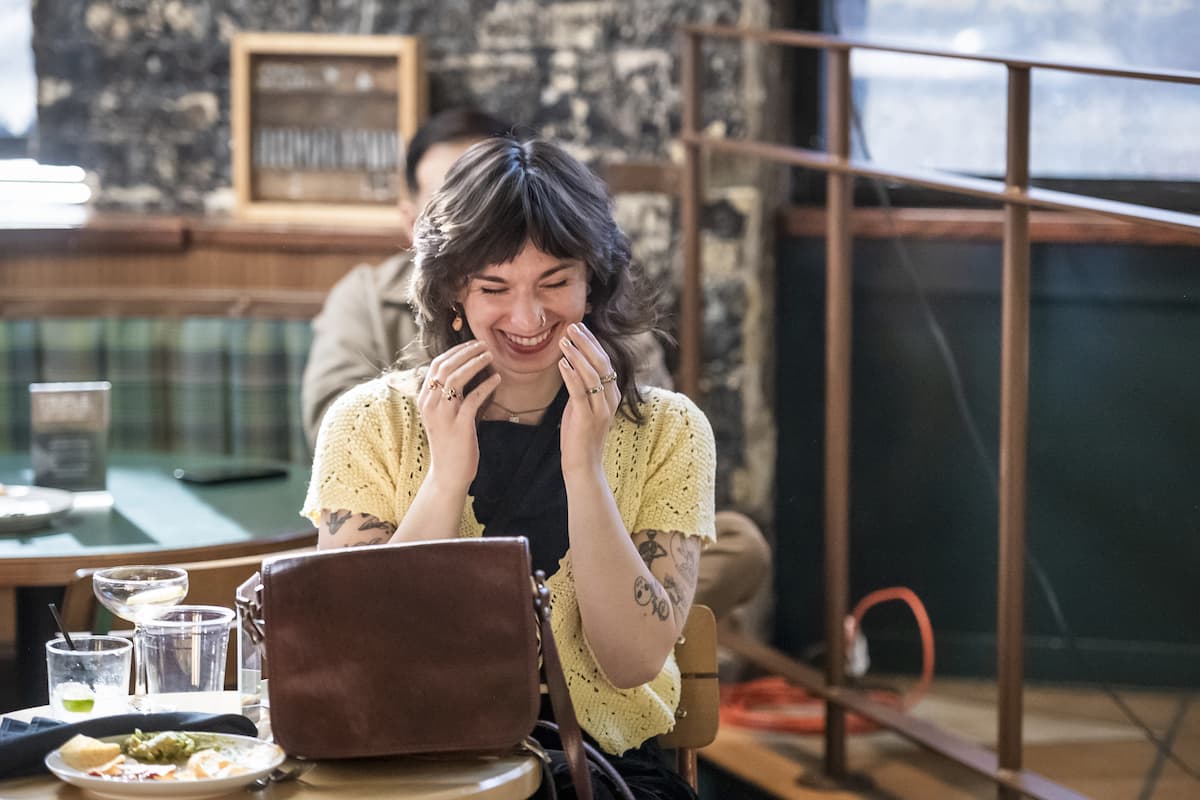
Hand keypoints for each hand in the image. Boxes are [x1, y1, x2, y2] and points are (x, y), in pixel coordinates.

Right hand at [418, 340, 500, 490]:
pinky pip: (472, 398)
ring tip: (490, 356)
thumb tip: (464, 370)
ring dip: (475, 363)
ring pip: (455, 378)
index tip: (472, 344)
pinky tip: (498, 379)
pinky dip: (486, 385)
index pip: (436, 365)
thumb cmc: (450, 442)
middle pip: (445, 367)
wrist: (449, 473)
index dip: (455, 351)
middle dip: (466, 352)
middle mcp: (430, 404)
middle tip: (484, 344)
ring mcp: (443, 415)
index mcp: (425, 399)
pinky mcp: (459, 426)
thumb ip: (448, 395)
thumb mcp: (443, 415)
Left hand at [558, 322, 619, 476]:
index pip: (605, 362)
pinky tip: (562, 363)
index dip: (592, 343)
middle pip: (601, 363)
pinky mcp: (587, 418)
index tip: (579, 328)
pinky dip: (571, 375)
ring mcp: (601, 409)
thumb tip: (573, 365)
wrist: (584, 466)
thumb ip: (583, 387)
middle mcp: (610, 399)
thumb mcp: (584, 406)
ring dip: (577, 354)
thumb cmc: (580, 436)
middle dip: (586, 343)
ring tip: (564, 340)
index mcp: (612, 395)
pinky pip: (580, 392)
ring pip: (592, 374)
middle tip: (572, 327)